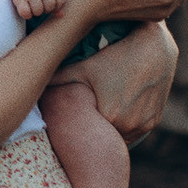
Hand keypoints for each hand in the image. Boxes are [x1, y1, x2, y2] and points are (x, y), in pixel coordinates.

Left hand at [53, 21, 177, 143]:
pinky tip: (117, 112)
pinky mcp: (153, 122)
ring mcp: (144, 126)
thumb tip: (31, 84)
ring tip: (99, 120)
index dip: (77, 132)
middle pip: (103, 137)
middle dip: (93, 132)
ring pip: (119, 136)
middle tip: (82, 126)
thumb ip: (58, 78)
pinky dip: (125, 125)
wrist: (155, 49)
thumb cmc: (115, 55)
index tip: (69, 128)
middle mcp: (129, 126)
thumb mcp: (84, 66)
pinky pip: (135, 131)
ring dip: (110, 130)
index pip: (87, 135)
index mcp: (109, 116)